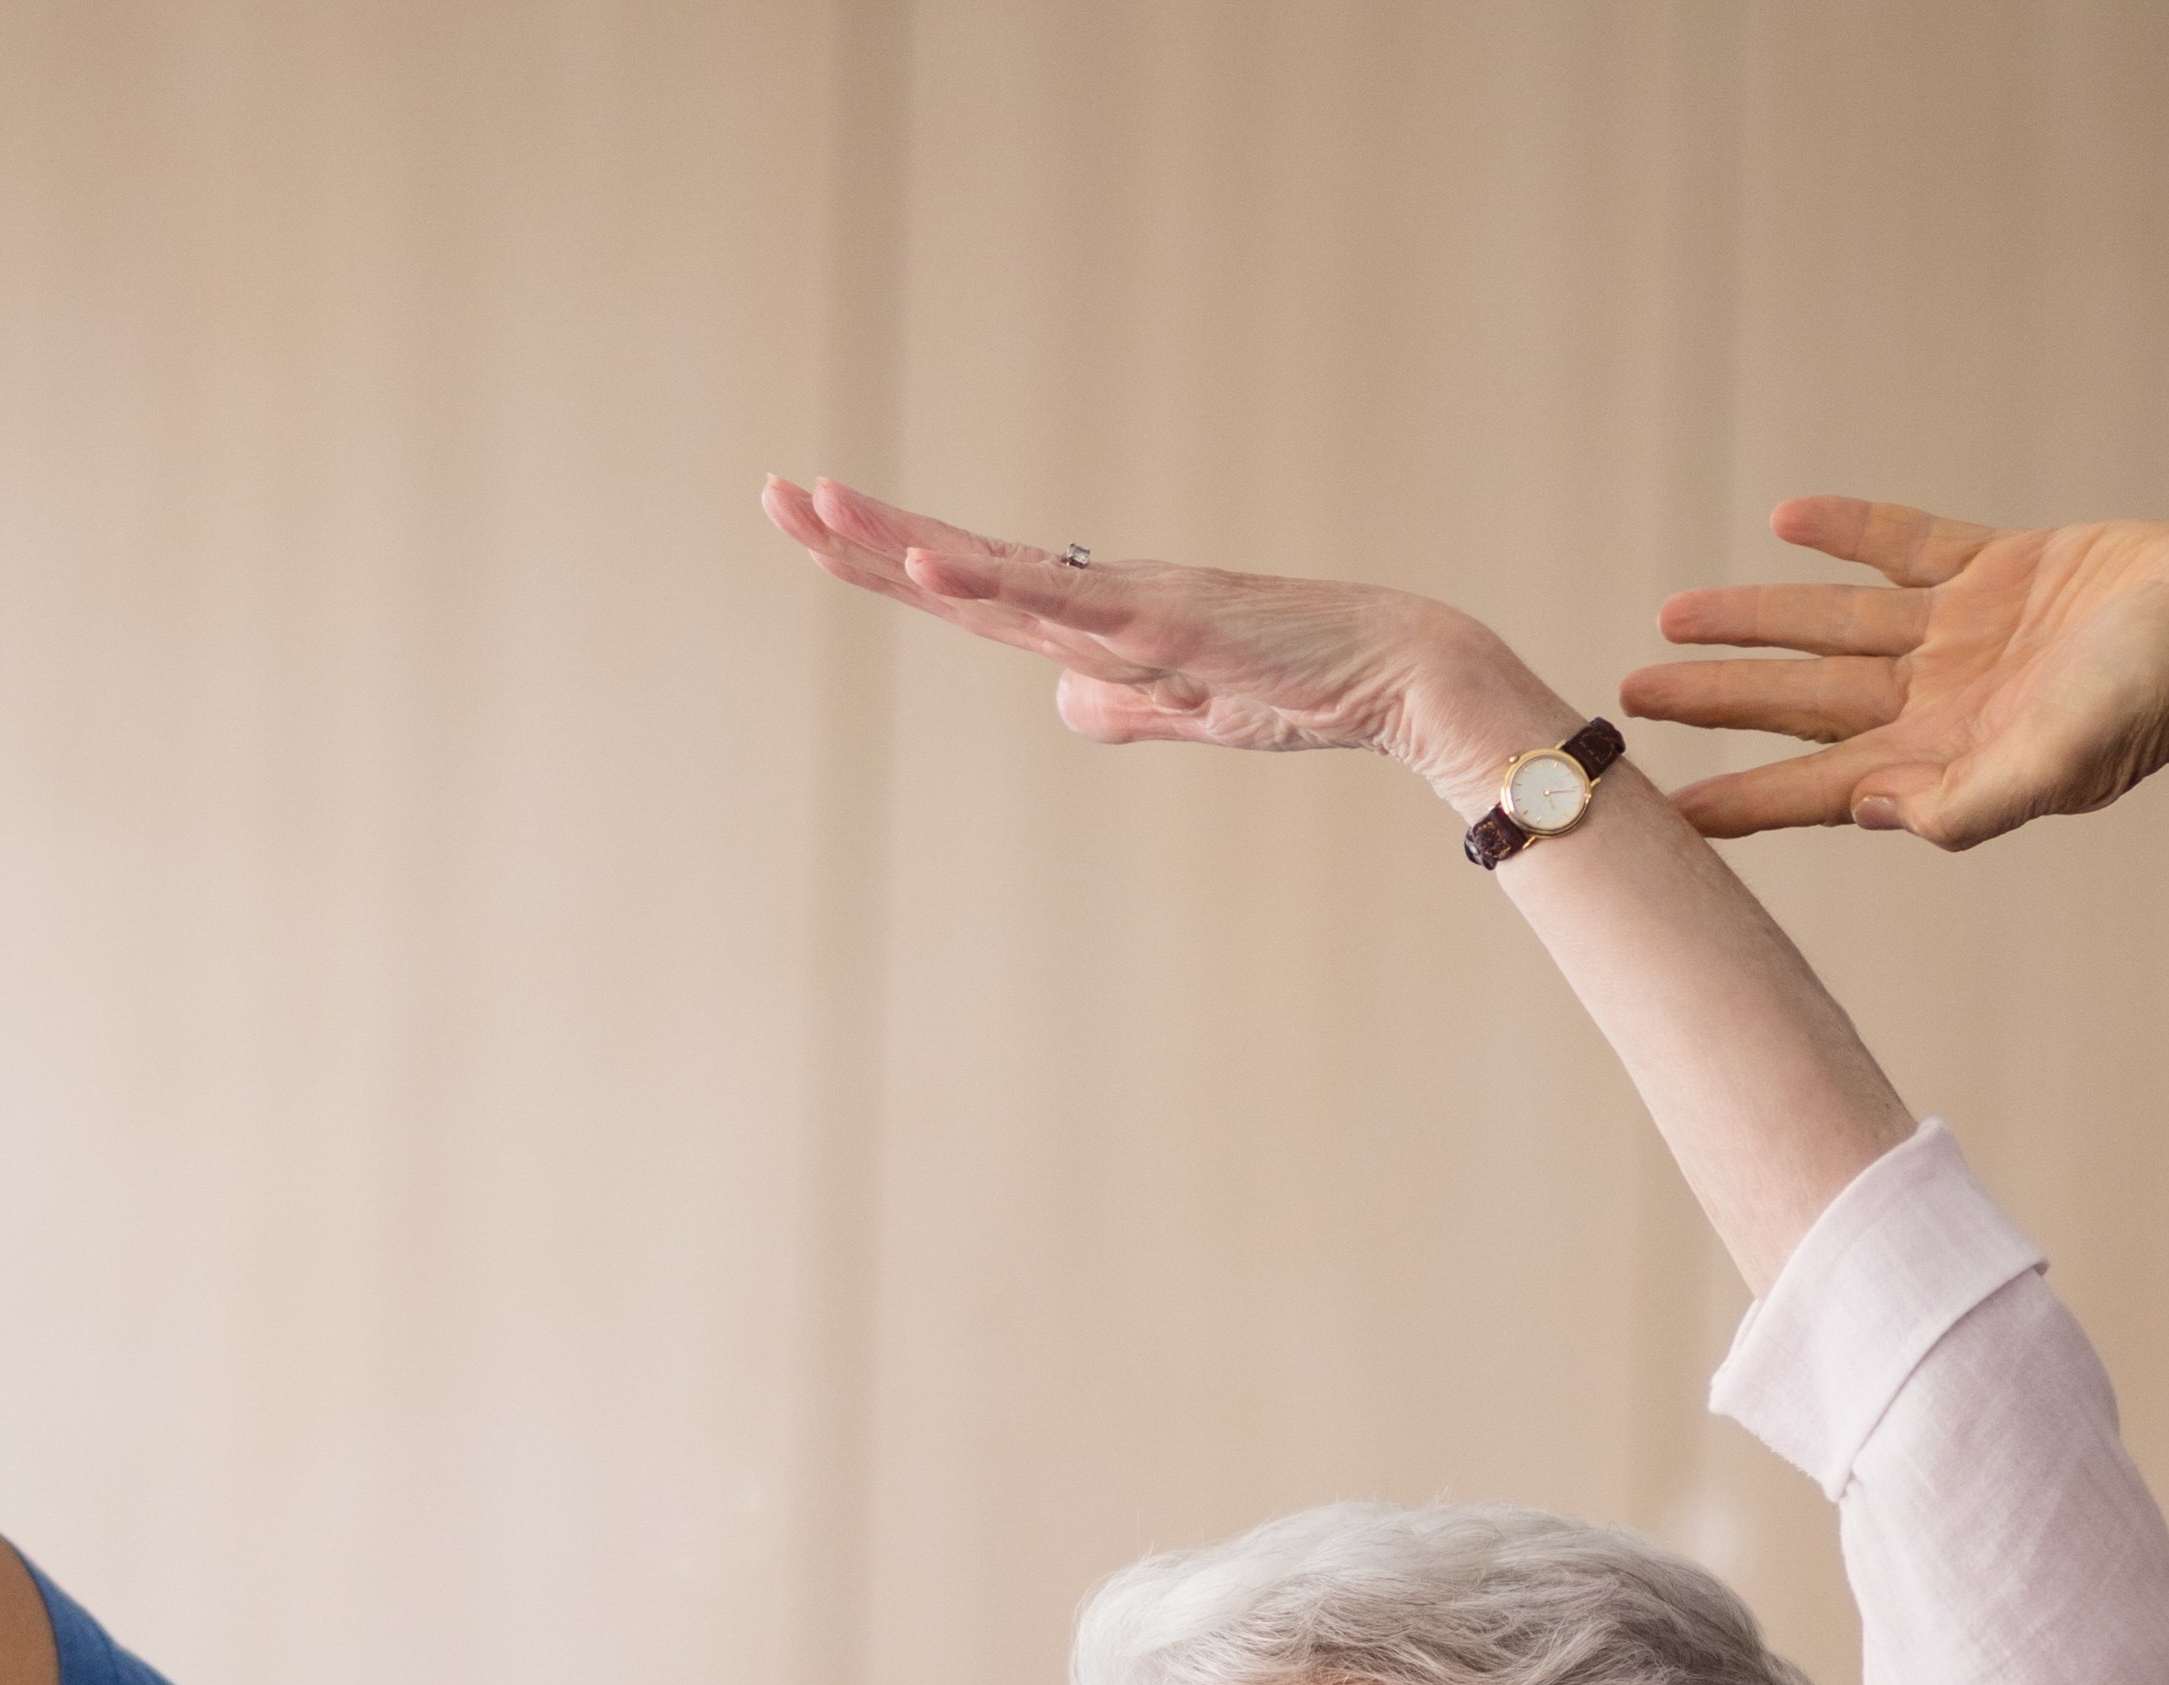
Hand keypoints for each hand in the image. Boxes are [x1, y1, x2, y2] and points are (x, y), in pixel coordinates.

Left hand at [759, 476, 1547, 805]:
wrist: (1394, 675)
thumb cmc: (1299, 683)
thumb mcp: (1185, 708)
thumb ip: (1120, 703)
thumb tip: (1063, 702)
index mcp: (1090, 621)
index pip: (962, 588)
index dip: (881, 558)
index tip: (806, 522)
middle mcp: (1094, 599)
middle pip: (954, 566)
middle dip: (860, 534)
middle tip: (774, 494)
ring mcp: (1126, 606)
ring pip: (992, 572)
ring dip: (903, 544)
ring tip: (820, 508)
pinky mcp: (1166, 625)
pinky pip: (1063, 602)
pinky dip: (992, 580)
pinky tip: (929, 564)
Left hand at [1621, 498, 2168, 847]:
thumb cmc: (2152, 709)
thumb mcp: (2054, 768)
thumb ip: (1963, 805)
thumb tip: (1864, 811)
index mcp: (1941, 759)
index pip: (1813, 786)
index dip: (1739, 798)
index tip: (1660, 811)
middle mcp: (1939, 702)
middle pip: (1801, 702)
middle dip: (1718, 701)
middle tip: (1626, 699)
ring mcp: (1965, 635)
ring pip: (1832, 626)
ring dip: (1756, 620)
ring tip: (1672, 618)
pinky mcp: (2002, 570)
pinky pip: (1907, 547)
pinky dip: (1851, 534)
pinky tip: (1787, 519)